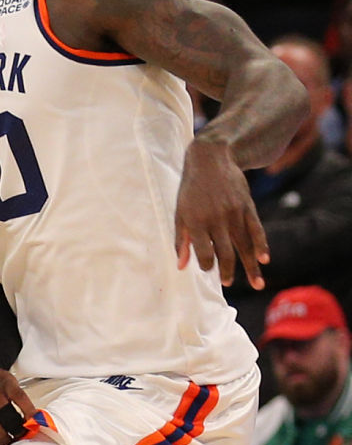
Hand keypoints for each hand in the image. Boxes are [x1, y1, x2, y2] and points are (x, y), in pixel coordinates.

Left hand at [175, 138, 268, 288]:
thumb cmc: (190, 190)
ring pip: (244, 245)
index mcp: (195, 221)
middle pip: (225, 252)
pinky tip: (264, 259)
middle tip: (227, 283)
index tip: (208, 269)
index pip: (204, 252)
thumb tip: (182, 266)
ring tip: (256, 284)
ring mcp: (233, 213)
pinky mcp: (247, 206)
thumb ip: (181, 240)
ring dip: (250, 266)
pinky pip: (256, 229)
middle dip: (227, 271)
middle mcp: (215, 219)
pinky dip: (261, 245)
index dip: (206, 265)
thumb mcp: (179, 212)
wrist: (210, 160)